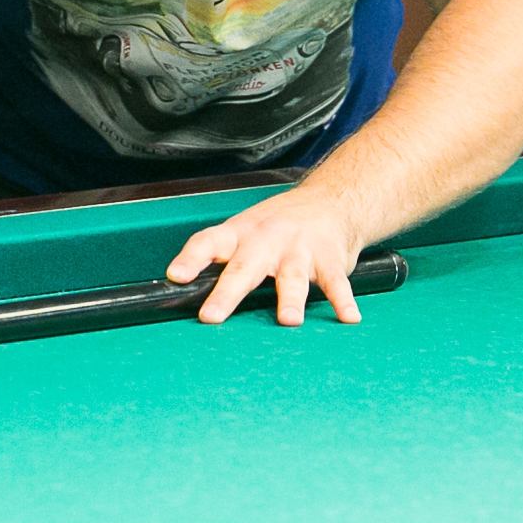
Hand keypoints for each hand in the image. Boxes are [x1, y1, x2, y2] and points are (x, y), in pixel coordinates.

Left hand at [164, 188, 364, 326]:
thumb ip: (222, 259)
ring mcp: (299, 250)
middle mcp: (267, 240)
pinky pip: (336, 283)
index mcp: (240, 233)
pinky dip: (342, 301)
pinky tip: (348, 318)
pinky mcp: (330, 260)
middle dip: (226, 293)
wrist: (330, 201)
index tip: (175, 276)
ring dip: (290, 299)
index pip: (208, 242)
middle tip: (211, 316)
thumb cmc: (278, 225)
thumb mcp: (245, 232)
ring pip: (292, 277)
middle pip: (244, 268)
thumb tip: (184, 289)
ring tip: (287, 320)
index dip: (190, 258)